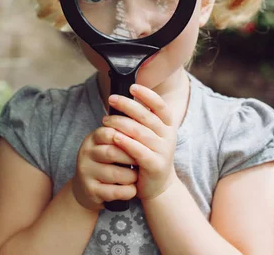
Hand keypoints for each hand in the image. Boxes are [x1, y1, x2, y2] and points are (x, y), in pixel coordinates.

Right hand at [72, 126, 137, 210]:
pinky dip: (128, 191)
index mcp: (92, 139)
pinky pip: (115, 191)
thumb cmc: (106, 163)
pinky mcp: (90, 190)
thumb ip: (122, 135)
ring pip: (116, 174)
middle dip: (132, 159)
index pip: (110, 132)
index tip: (141, 145)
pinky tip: (132, 189)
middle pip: (112, 152)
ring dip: (131, 177)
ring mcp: (86, 172)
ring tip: (136, 176)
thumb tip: (146, 124)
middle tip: (142, 162)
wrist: (88, 188)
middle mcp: (86, 153)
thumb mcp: (109, 145)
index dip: (128, 139)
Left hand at [102, 84, 178, 200]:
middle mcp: (168, 136)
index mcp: (167, 125)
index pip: (160, 105)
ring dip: (121, 123)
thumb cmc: (148, 154)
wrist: (158, 186)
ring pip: (140, 132)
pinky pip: (139, 151)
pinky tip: (114, 137)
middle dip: (127, 105)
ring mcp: (163, 151)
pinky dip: (125, 143)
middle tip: (111, 99)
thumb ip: (140, 119)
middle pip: (146, 116)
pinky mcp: (155, 165)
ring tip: (105, 120)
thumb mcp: (149, 135)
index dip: (147, 95)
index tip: (132, 87)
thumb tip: (122, 98)